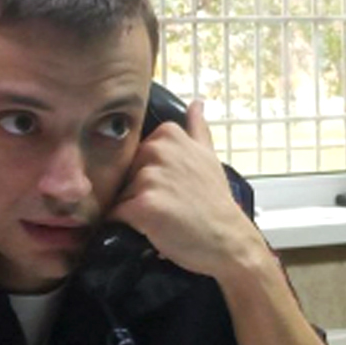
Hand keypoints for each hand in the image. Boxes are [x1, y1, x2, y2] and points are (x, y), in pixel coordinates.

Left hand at [109, 100, 266, 281]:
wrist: (228, 241)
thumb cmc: (216, 204)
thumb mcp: (209, 158)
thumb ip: (197, 129)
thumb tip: (197, 103)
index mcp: (168, 135)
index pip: (135, 155)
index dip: (149, 176)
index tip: (171, 188)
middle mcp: (157, 150)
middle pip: (125, 174)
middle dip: (138, 193)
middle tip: (170, 206)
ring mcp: (149, 178)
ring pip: (120, 195)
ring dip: (135, 212)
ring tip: (165, 218)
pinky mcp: (142, 205)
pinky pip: (116, 215)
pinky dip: (128, 226)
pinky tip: (153, 229)